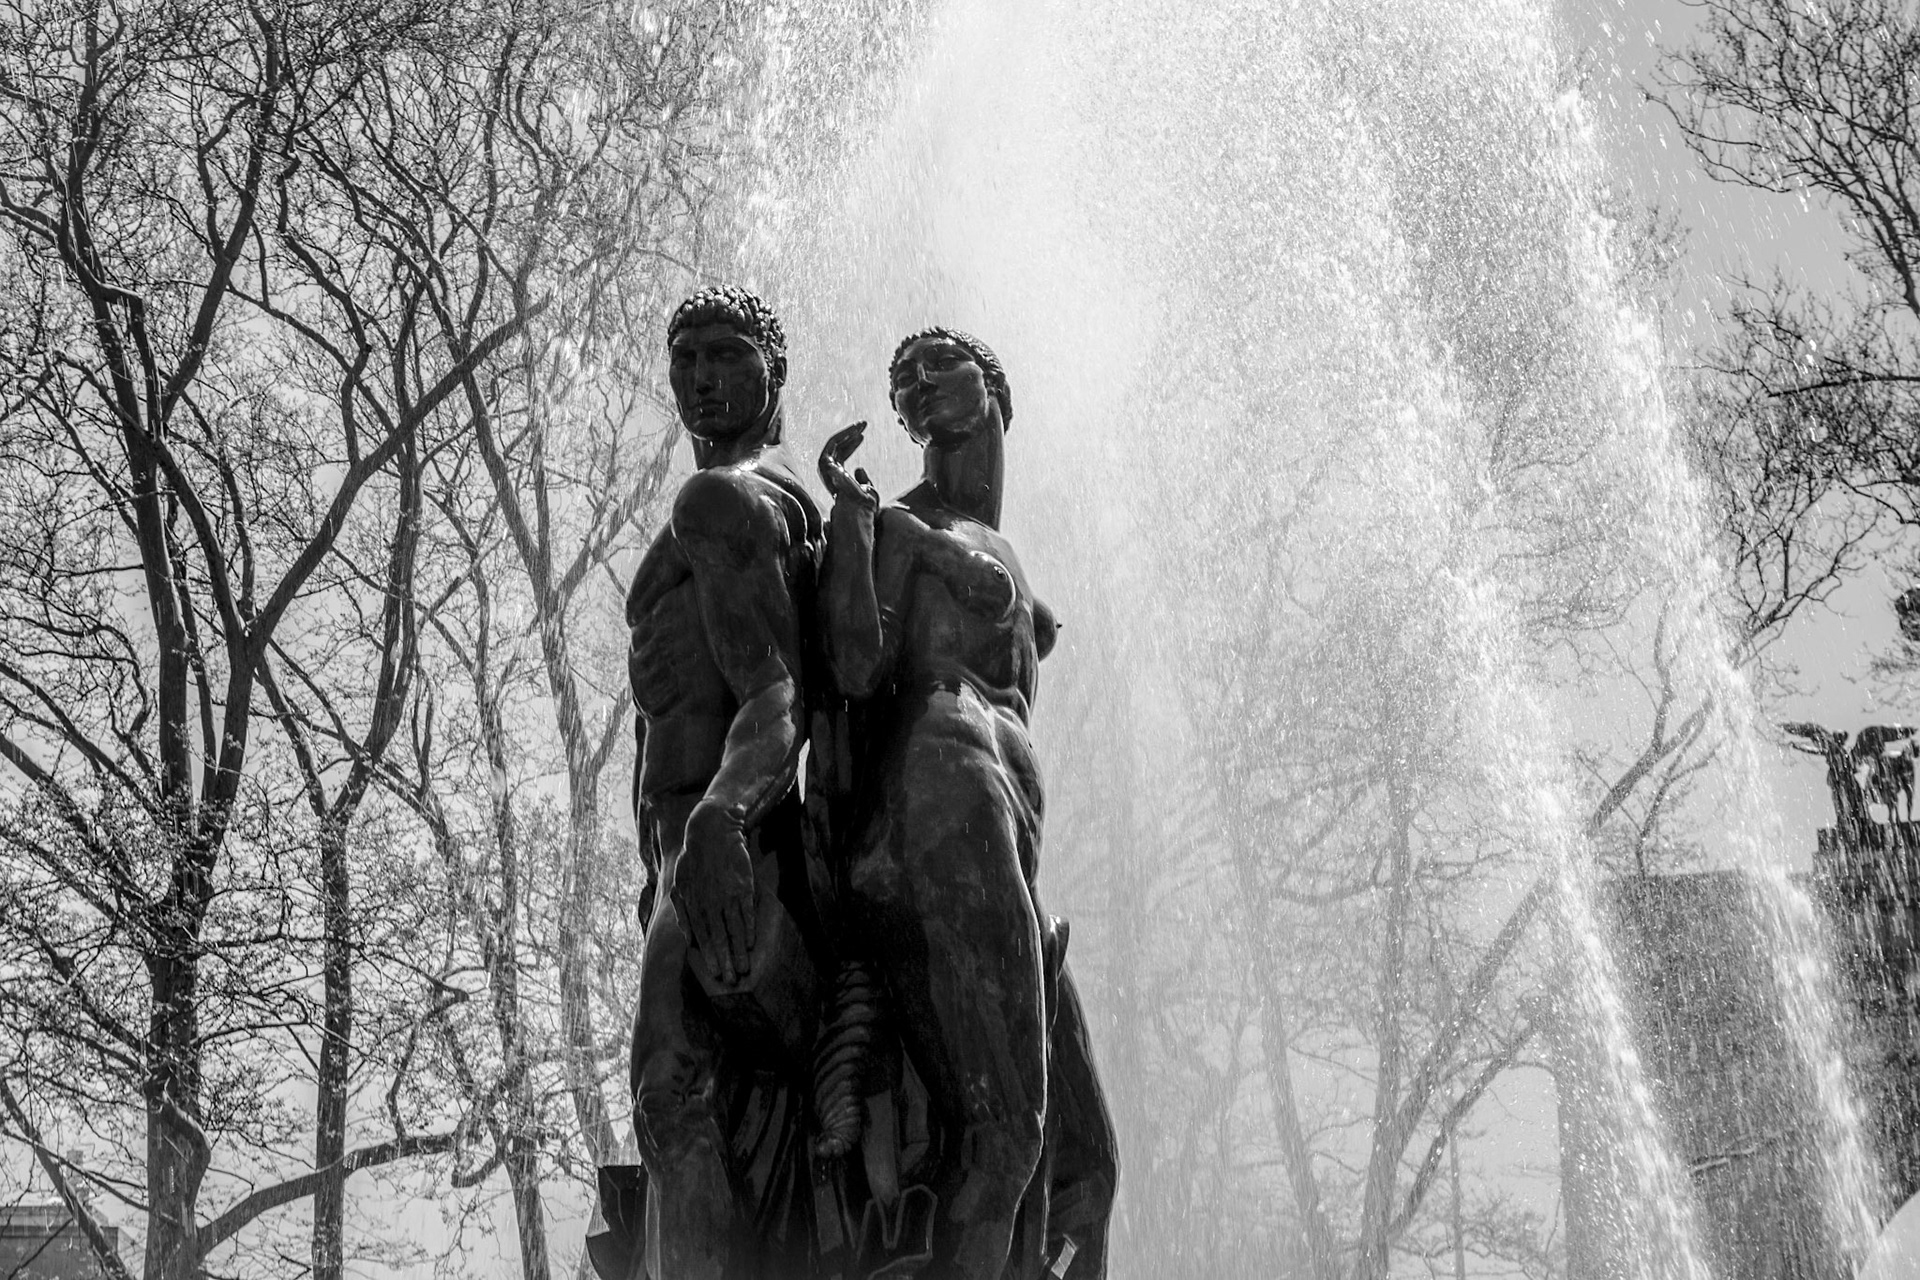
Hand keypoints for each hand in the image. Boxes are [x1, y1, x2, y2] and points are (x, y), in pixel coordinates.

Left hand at [673, 802, 756, 983]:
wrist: (712, 831)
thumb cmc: (693, 859)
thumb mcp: (679, 884)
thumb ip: (682, 912)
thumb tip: (688, 939)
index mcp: (693, 904)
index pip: (702, 937)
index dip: (710, 956)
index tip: (716, 973)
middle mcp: (709, 903)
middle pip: (718, 938)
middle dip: (724, 961)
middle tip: (730, 980)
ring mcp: (726, 896)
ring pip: (733, 929)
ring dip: (738, 951)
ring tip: (744, 969)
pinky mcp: (742, 886)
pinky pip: (746, 912)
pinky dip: (749, 929)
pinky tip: (752, 943)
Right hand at [818, 422, 878, 514]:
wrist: (857, 508)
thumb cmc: (863, 506)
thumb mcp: (868, 491)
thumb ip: (864, 480)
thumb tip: (859, 468)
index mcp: (837, 477)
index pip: (841, 456)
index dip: (851, 445)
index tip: (863, 436)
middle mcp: (828, 472)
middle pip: (837, 447)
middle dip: (850, 434)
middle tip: (864, 424)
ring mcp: (825, 468)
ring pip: (835, 442)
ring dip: (848, 432)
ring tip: (862, 425)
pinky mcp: (825, 464)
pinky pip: (833, 443)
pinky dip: (844, 435)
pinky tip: (857, 431)